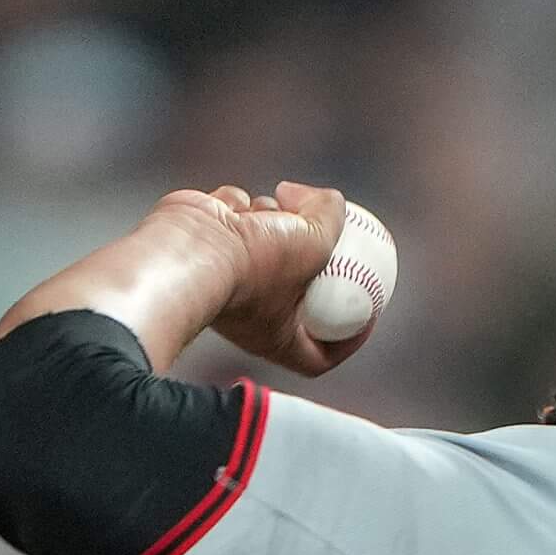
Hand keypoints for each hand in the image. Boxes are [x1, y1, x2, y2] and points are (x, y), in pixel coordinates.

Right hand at [152, 181, 364, 376]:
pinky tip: (234, 206)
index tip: (368, 307)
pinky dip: (240, 204)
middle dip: (312, 252)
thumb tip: (330, 200)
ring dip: (275, 216)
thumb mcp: (316, 241)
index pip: (321, 354)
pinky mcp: (205, 242)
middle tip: (324, 228)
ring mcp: (225, 276)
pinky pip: (234, 216)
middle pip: (297, 284)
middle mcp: (250, 313)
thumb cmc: (253, 264)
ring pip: (266, 237)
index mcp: (278, 337)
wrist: (187, 248)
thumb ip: (332, 217)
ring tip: (270, 212)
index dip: (350, 336)